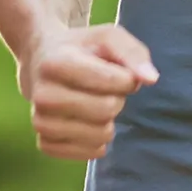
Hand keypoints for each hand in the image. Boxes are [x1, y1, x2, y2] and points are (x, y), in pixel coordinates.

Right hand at [28, 24, 157, 161]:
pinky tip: (89, 123)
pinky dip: (97, 140)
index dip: (126, 78)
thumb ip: (133, 53)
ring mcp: (41, 122)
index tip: (119, 71)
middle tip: (105, 89)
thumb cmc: (81, 49)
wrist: (40, 63)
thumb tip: (151, 79)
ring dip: (108, 121)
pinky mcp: (45, 143)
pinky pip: (89, 153)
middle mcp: (42, 95)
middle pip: (107, 110)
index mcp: (55, 63)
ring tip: (95, 102)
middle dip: (117, 99)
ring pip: (100, 135)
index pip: (111, 81)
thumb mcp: (107, 37)